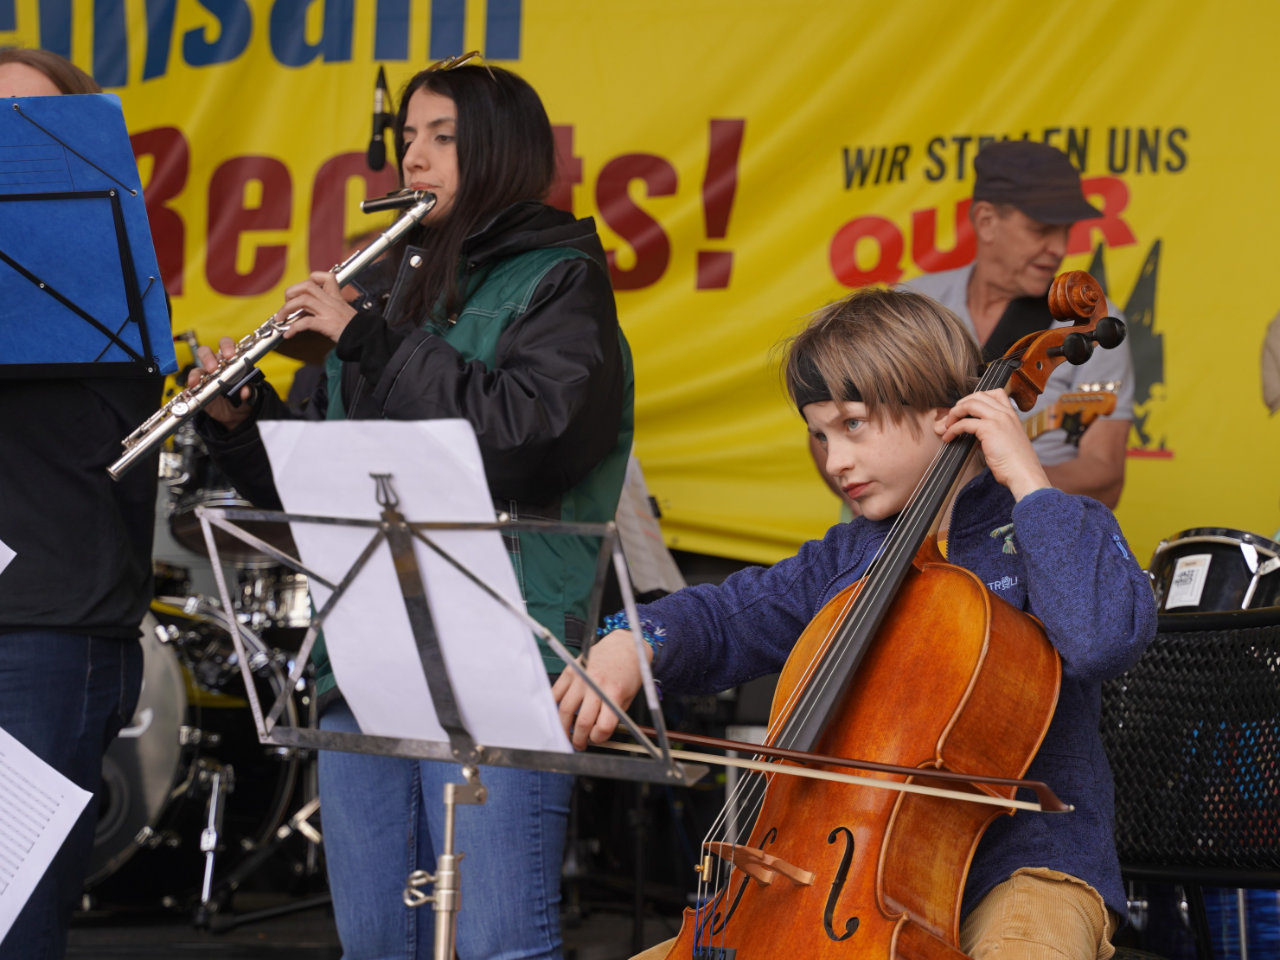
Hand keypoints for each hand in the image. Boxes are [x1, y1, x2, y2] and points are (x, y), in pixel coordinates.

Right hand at [188, 337, 253, 430]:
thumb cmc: (241, 396)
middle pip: (206, 352)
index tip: (230, 355)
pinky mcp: (197, 390)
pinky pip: (190, 388)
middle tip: (213, 369)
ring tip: (199, 382)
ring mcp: (204, 377)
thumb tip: (245, 391)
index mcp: (230, 360)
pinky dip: (190, 390)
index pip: (226, 345)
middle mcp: (216, 365)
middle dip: (208, 358)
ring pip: (196, 369)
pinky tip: (192, 393)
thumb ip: (249, 390)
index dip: (227, 347)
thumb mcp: (249, 394)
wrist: (234, 414)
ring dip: (196, 374)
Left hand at [276, 271, 356, 341]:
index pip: (326, 277)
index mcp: (336, 298)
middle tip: (286, 305)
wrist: (366, 339)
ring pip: (303, 300)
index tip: (303, 290)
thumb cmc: (355, 330)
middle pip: (307, 286)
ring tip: (281, 319)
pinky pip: (305, 322)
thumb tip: (307, 313)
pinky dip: (293, 328)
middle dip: (291, 293)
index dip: (312, 279)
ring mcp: (329, 312)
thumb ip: (329, 309)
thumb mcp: (344, 313)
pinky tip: (288, 334)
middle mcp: (332, 302)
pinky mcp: (327, 324)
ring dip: (286, 309)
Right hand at [551, 629, 648, 749]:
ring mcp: (580, 677)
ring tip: (567, 734)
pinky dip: (555, 707)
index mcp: (614, 692)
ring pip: (565, 710)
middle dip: (579, 739)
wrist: (625, 646)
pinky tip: (559, 715)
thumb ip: (613, 715)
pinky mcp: (570, 670)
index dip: (599, 738)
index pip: (603, 726)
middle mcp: (596, 685)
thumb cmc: (629, 672)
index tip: (597, 739)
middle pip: (582, 722)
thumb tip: (597, 734)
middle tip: (579, 744)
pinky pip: (556, 693)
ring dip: (564, 727)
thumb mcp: (628, 696)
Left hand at [938, 389, 1049, 500]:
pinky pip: (964, 423)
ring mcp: (998, 419)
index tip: (966, 410)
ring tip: (947, 425)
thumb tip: (976, 436)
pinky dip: (952, 429)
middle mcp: (1006, 414)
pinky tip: (948, 437)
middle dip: (961, 404)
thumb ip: (993, 434)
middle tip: (952, 417)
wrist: (1024, 474)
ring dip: (954, 413)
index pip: (995, 393)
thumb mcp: (1006, 443)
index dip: (977, 398)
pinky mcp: (989, 429)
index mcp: (1012, 415)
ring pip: (970, 404)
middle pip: (978, 395)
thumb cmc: (1016, 464)